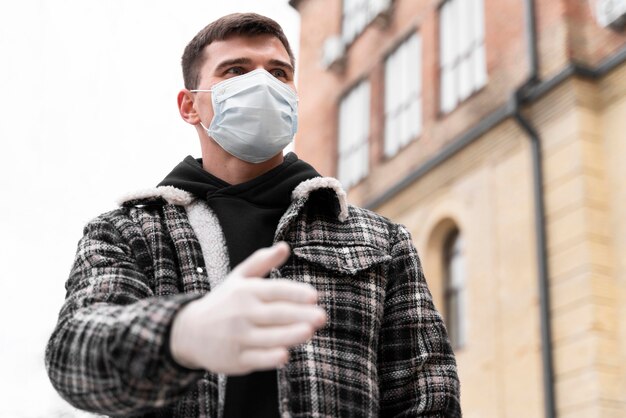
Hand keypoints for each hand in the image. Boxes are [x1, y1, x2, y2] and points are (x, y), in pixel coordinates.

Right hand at [169, 242, 325, 374]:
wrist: (189, 332)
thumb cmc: (223, 302)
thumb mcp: (239, 278)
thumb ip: (262, 261)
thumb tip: (286, 246)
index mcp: (246, 292)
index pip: (274, 290)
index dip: (294, 293)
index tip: (314, 296)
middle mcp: (242, 313)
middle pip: (275, 314)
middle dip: (300, 315)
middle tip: (322, 317)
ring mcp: (238, 337)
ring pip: (268, 337)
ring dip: (289, 335)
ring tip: (309, 332)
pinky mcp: (235, 359)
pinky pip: (255, 359)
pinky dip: (269, 358)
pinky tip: (284, 355)